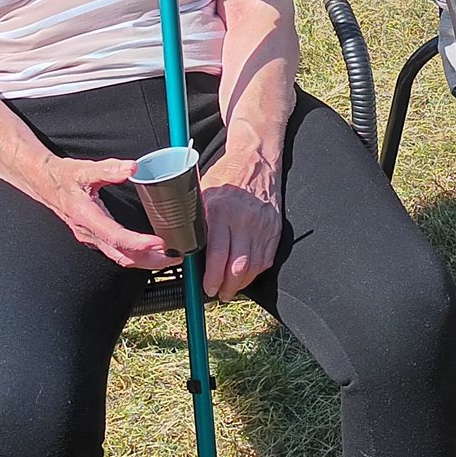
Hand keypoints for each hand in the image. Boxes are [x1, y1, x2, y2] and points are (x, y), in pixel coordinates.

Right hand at [40, 156, 174, 269]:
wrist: (45, 183)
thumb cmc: (64, 176)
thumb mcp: (85, 169)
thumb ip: (109, 169)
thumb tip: (133, 167)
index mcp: (87, 216)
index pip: (116, 237)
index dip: (139, 243)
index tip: (160, 243)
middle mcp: (89, 232)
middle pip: (122, 256)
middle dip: (150, 260)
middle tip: (175, 257)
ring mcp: (91, 238)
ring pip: (120, 258)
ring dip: (144, 261)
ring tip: (168, 258)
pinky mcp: (94, 238)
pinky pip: (116, 253)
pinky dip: (135, 256)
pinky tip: (149, 251)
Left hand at [199, 146, 282, 300]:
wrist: (256, 161)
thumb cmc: (225, 177)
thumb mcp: (202, 194)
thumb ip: (195, 220)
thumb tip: (181, 248)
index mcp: (221, 211)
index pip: (218, 254)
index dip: (212, 277)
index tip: (207, 288)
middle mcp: (243, 220)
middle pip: (237, 266)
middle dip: (226, 287)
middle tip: (217, 294)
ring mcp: (262, 226)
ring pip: (253, 267)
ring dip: (240, 284)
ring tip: (230, 290)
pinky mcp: (274, 229)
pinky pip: (266, 259)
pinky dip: (255, 272)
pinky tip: (245, 276)